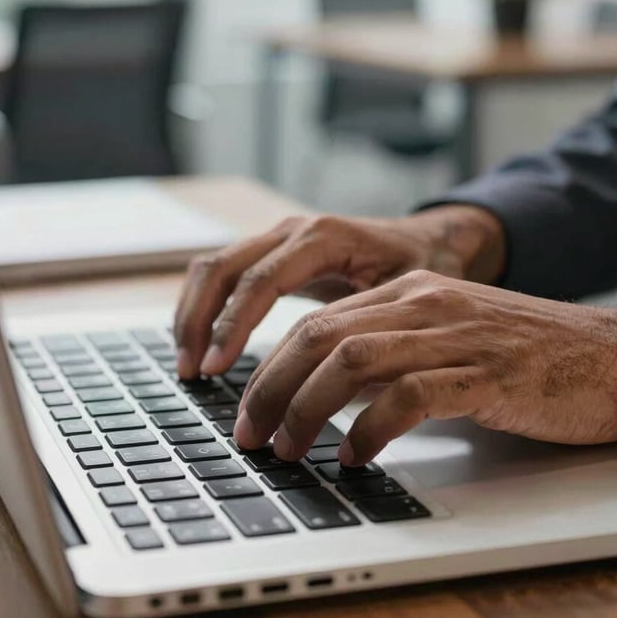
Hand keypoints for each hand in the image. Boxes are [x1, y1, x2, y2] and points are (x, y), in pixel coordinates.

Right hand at [174, 205, 503, 377]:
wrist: (427, 241)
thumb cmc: (421, 268)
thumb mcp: (406, 295)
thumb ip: (369, 329)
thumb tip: (335, 386)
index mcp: (324, 238)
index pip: (261, 280)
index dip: (233, 325)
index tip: (216, 367)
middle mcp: (293, 231)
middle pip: (222, 268)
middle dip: (199, 321)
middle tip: (193, 373)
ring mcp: (278, 239)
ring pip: (213, 267)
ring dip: (193, 314)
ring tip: (190, 366)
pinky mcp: (273, 254)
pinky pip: (223, 273)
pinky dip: (205, 308)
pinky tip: (204, 345)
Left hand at [235, 270, 616, 464]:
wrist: (615, 354)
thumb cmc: (530, 355)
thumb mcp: (449, 339)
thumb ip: (395, 355)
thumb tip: (332, 398)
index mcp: (409, 293)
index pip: (318, 322)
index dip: (270, 366)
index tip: (248, 407)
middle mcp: (423, 305)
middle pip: (318, 338)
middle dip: (271, 388)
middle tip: (251, 435)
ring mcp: (452, 336)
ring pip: (350, 362)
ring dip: (306, 410)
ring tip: (289, 450)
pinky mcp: (483, 373)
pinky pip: (407, 397)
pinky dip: (370, 430)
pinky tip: (355, 458)